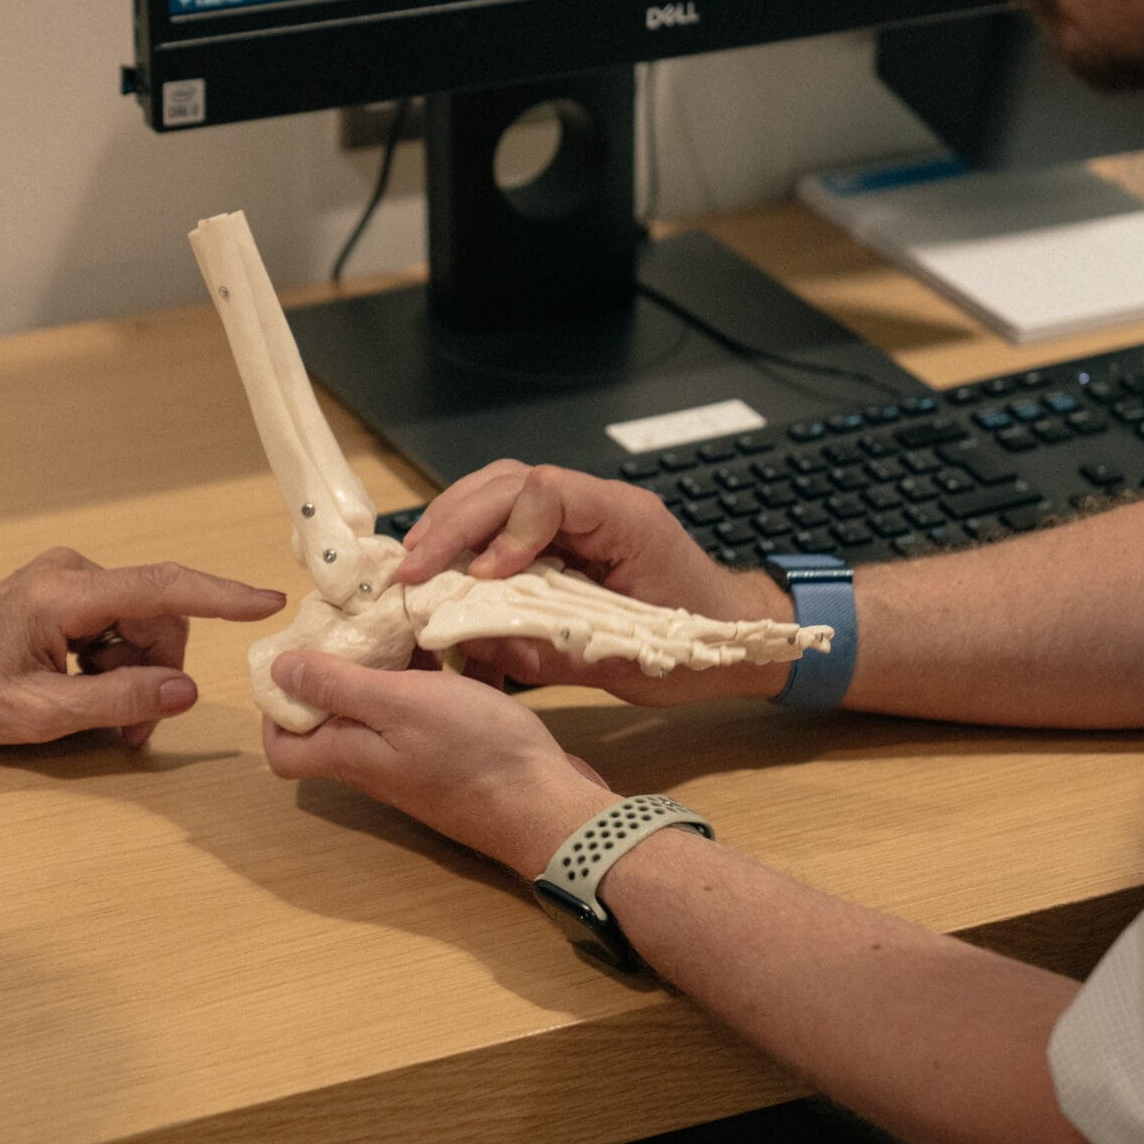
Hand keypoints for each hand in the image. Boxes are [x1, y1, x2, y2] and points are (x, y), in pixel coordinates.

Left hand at [0, 549, 284, 745]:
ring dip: (133, 676)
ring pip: (140, 627)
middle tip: (130, 732)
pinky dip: (114, 665)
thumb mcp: (39, 714)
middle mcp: (71, 573)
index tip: (267, 601)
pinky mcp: (64, 592)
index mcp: (63, 595)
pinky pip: (117, 626)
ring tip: (99, 718)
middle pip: (156, 619)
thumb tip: (183, 692)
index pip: (161, 588)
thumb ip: (116, 703)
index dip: (220, 596)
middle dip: (155, 675)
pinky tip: (84, 692)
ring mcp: (67, 579)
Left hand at [260, 650, 615, 878]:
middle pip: (338, 715)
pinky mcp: (459, 751)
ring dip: (397, 663)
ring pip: (391, 705)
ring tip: (411, 617)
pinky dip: (446, 675)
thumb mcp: (399, 705)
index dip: (278, 707)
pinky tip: (464, 642)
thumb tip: (277, 671)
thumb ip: (338, 686)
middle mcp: (378, 761)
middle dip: (343, 664)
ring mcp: (420, 758)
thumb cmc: (473, 754)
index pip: (284, 748)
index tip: (297, 656)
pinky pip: (439, 706)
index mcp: (351, 753)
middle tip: (360, 618)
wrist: (551, 807)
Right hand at [396, 461, 791, 702]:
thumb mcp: (622, 662)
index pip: (548, 492)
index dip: (504, 530)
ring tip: (416, 562)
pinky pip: (506, 514)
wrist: (732, 638)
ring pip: (500, 487)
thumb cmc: (692, 649)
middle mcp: (600, 503)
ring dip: (452, 521)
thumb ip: (548, 650)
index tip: (483, 576)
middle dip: (454, 522)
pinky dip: (468, 533)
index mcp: (626, 520)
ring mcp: (581, 510)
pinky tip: (442, 562)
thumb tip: (472, 639)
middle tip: (412, 569)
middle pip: (509, 481)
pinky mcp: (565, 530)